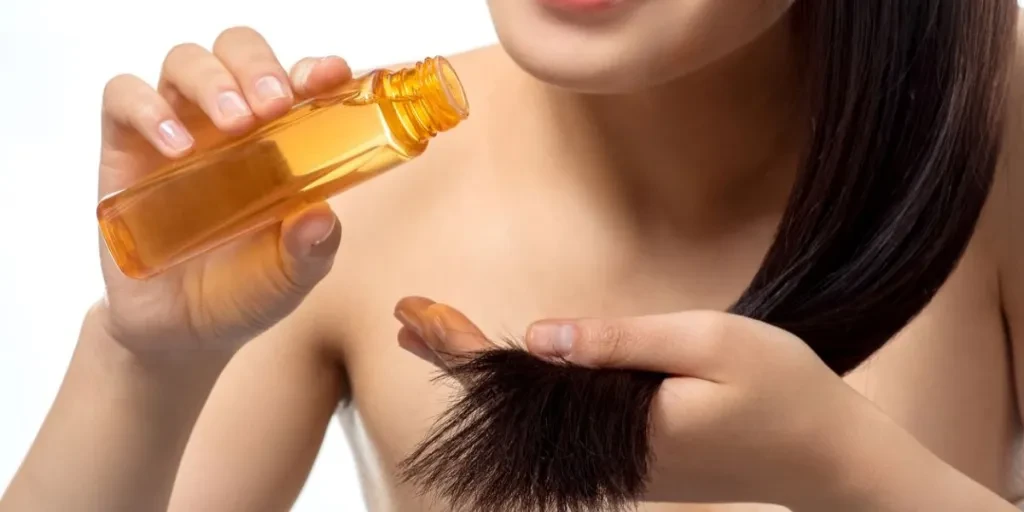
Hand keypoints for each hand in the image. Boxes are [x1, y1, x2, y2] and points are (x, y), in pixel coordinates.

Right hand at [96, 27, 350, 359]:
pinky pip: (124, 98)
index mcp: (282, 140)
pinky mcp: (127, 148)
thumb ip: (312, 249)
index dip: (316, 69)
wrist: (181, 331)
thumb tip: (320, 219)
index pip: (299, 81)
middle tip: (274, 104)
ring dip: (212, 80)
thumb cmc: (245, 290)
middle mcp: (231, 124)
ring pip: (186, 62)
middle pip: (238, 51)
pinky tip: (176, 146)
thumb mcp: (291, 277)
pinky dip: (148, 109)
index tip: (332, 76)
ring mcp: (178, 130)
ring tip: (231, 123)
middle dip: (258, 65)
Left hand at [392, 297, 892, 509]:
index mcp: (617, 422)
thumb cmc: (782, 392)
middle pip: (514, 403)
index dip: (462, 348)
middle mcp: (604, 453)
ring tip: (437, 333)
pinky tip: (513, 364)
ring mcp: (618, 465)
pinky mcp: (635, 463)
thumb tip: (540, 337)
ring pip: (536, 414)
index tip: (414, 316)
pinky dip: (530, 389)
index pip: (517, 383)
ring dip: (488, 373)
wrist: (829, 459)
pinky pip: (567, 423)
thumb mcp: (707, 343)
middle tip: (407, 318)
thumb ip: (619, 341)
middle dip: (459, 357)